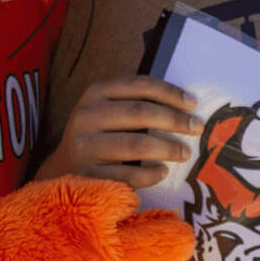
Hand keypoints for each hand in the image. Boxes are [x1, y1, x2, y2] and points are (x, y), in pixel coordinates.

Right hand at [36, 77, 201, 187]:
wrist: (62, 170)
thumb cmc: (98, 137)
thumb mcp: (108, 111)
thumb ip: (137, 104)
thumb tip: (186, 107)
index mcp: (95, 93)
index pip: (139, 85)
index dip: (170, 92)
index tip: (193, 104)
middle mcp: (86, 116)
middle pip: (140, 112)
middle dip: (175, 120)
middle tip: (197, 128)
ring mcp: (84, 146)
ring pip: (136, 144)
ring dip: (168, 148)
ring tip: (185, 153)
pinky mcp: (87, 175)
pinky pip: (129, 175)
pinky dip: (151, 174)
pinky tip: (162, 171)